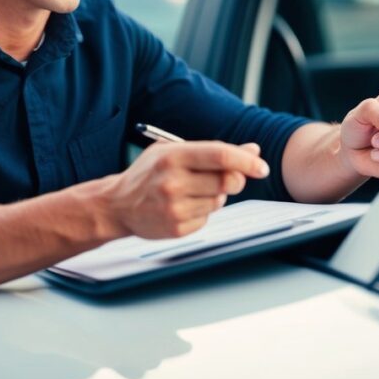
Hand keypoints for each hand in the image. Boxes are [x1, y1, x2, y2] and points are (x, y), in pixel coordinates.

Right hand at [106, 141, 267, 238]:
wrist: (117, 205)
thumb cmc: (150, 173)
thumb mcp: (175, 152)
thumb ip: (214, 151)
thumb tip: (253, 150)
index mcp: (172, 156)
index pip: (220, 155)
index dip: (246, 161)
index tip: (262, 167)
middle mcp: (172, 182)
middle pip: (227, 181)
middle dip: (237, 179)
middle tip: (231, 177)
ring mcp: (174, 208)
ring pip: (219, 200)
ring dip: (216, 195)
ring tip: (194, 190)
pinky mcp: (176, 228)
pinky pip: (207, 218)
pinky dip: (203, 211)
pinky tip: (184, 205)